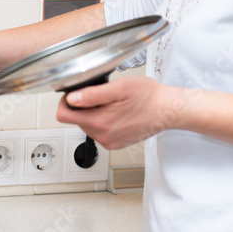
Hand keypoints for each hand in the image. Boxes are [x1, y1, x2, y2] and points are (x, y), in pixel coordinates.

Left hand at [56, 76, 173, 148]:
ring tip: (111, 104)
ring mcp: (108, 142)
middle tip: (100, 96)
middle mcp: (102, 136)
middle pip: (75, 120)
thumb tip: (71, 99)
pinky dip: (102, 121)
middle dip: (82, 106)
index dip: (65, 102)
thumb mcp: (119, 88)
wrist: (169, 110)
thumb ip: (92, 94)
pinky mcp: (114, 144)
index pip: (63, 115)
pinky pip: (98, 131)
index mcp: (100, 122)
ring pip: (86, 125)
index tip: (74, 94)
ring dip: (93, 113)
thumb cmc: (149, 97)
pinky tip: (116, 113)